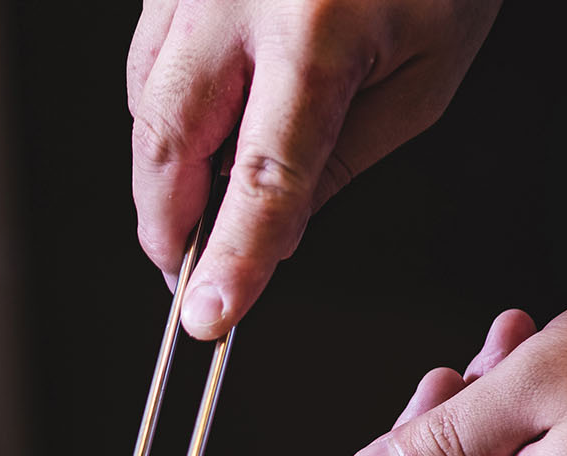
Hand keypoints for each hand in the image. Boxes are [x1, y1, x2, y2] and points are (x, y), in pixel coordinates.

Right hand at [127, 0, 500, 337]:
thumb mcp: (422, 75)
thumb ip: (342, 159)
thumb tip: (274, 233)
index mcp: (317, 26)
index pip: (264, 173)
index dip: (231, 255)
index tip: (208, 315)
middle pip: (168, 141)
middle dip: (167, 224)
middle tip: (188, 275)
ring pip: (143, 103)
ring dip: (166, 169)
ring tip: (206, 201)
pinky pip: (148, 58)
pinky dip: (166, 111)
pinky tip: (203, 128)